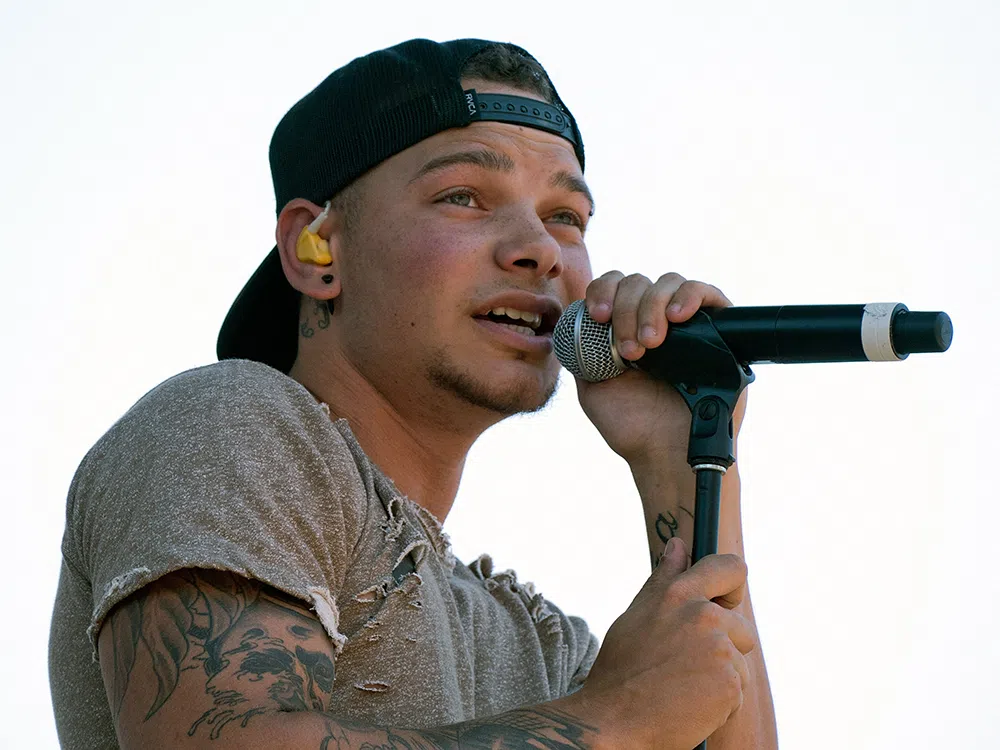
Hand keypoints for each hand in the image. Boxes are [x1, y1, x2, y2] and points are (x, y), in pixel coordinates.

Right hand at [568, 539, 755, 749]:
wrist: (615, 721)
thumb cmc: (622, 669)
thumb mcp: (638, 615)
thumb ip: (664, 579)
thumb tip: (679, 544)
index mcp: (678, 594)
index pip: (730, 568)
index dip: (731, 586)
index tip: (722, 601)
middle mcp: (703, 616)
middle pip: (740, 626)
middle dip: (723, 645)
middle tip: (686, 664)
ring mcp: (720, 650)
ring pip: (739, 661)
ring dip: (720, 675)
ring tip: (683, 686)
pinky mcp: (731, 684)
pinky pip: (737, 690)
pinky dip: (720, 701)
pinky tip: (689, 704)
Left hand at [574, 271, 747, 465]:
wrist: (667, 453)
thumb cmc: (631, 426)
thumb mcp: (592, 386)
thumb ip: (581, 352)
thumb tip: (573, 318)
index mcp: (624, 327)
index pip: (612, 286)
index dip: (602, 291)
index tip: (598, 316)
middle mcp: (655, 320)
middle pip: (638, 282)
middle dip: (627, 309)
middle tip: (631, 350)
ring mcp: (687, 323)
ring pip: (668, 283)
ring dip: (653, 308)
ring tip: (652, 344)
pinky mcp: (719, 331)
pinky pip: (707, 293)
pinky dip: (690, 296)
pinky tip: (678, 316)